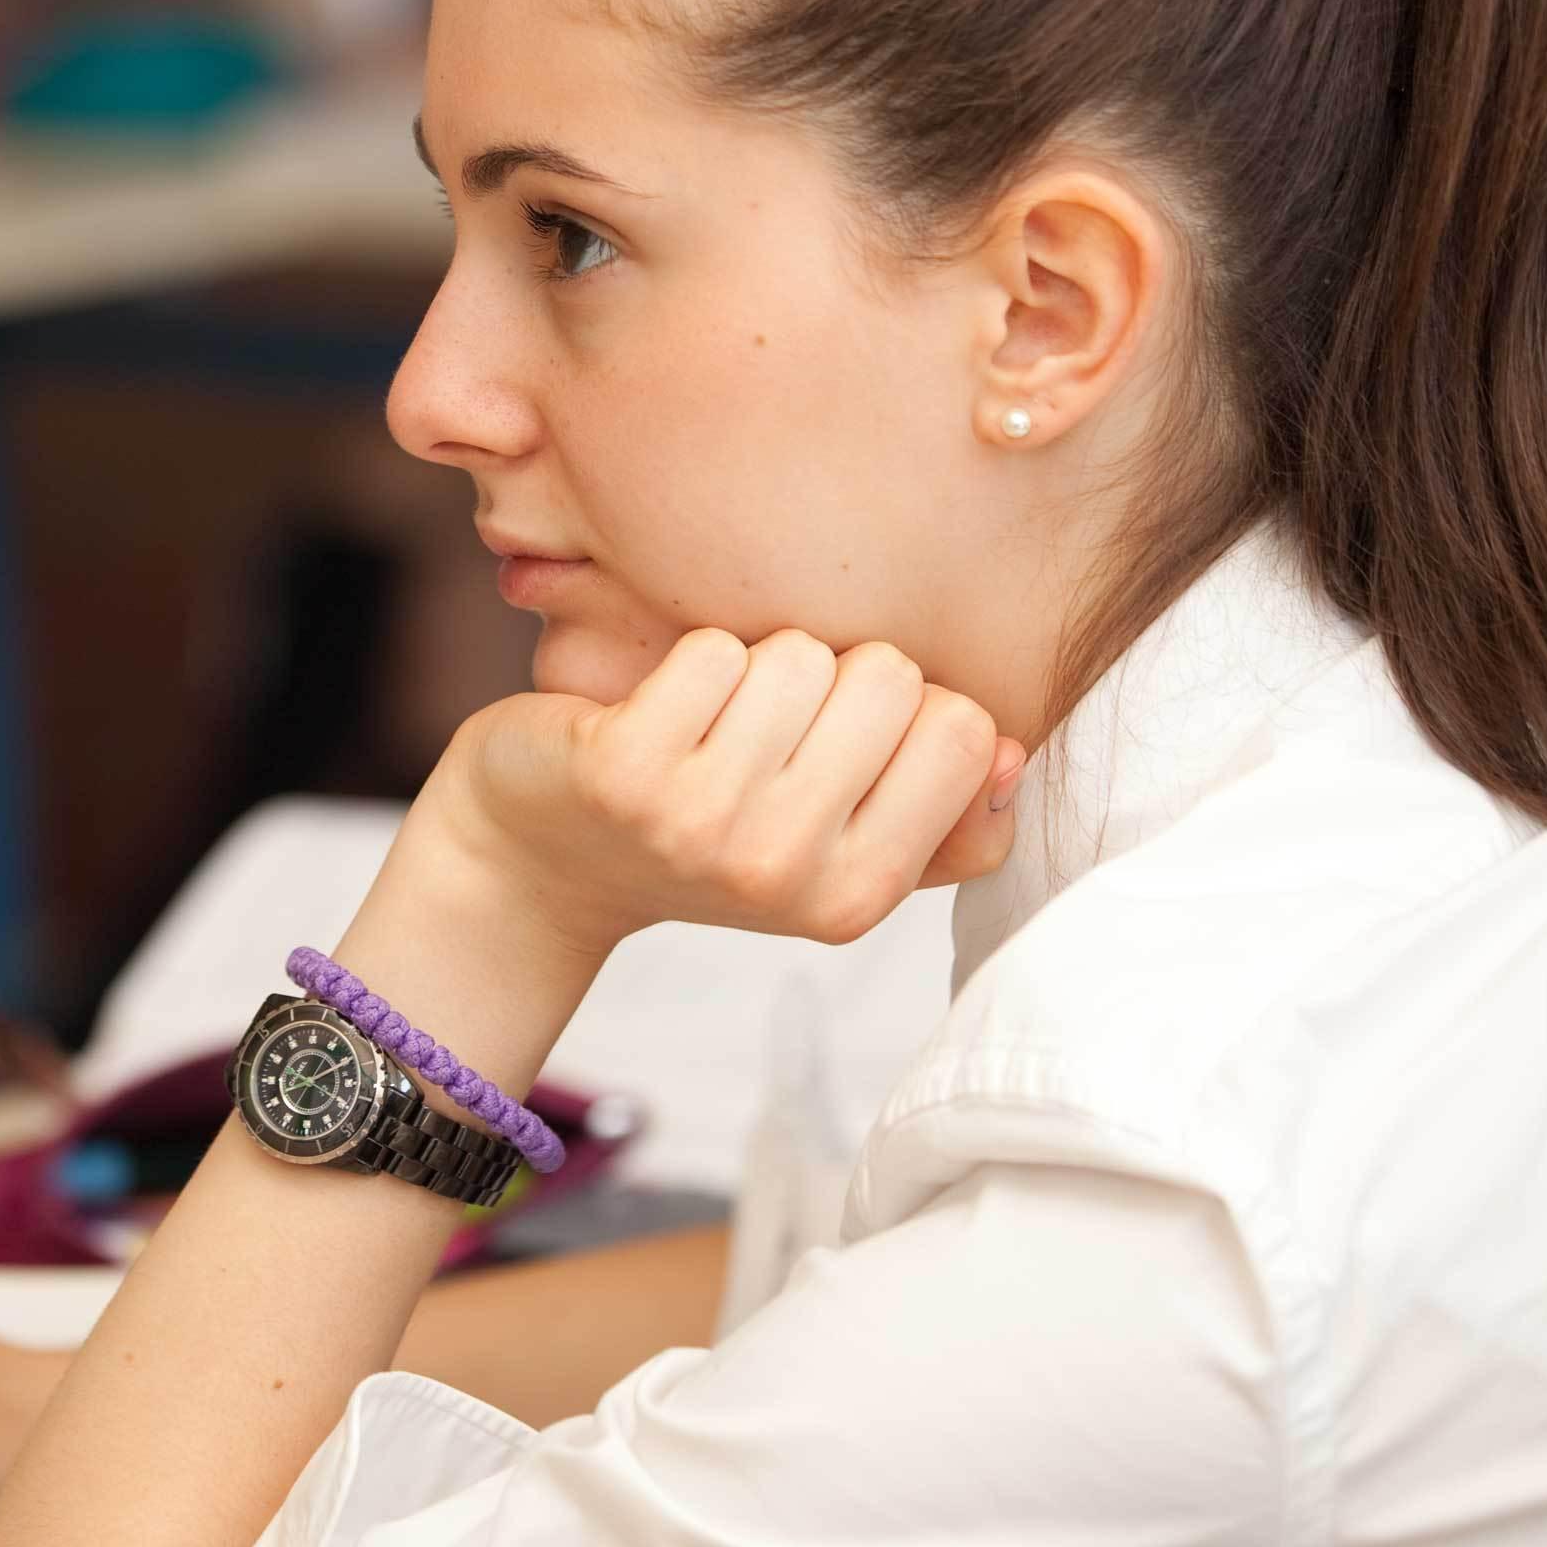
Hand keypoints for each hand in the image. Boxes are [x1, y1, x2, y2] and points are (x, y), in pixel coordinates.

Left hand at [423, 628, 1027, 959]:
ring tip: (705, 728)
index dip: (905, 710)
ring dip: (755, 668)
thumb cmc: (697, 833)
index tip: (836, 749)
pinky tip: (650, 717)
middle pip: (891, 677)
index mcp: (857, 897)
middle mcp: (785, 872)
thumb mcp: (828, 852)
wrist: (536, 857)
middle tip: (759, 736)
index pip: (966, 731)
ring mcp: (702, 823)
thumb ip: (940, 820)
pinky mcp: (624, 770)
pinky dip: (686, 660)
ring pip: (801, 654)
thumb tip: (1010, 756)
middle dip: (832, 679)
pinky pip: (713, 649)